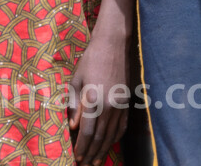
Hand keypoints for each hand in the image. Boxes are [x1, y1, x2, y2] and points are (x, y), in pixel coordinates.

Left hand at [67, 26, 129, 165]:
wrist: (113, 45)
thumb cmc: (90, 60)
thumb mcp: (76, 80)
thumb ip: (74, 104)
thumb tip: (73, 127)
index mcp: (94, 99)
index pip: (88, 131)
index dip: (82, 146)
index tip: (77, 157)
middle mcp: (109, 105)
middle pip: (100, 137)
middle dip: (92, 153)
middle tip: (86, 165)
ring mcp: (120, 105)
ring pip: (112, 134)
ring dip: (104, 149)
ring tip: (97, 161)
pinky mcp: (127, 102)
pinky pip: (122, 126)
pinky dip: (115, 138)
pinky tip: (110, 145)